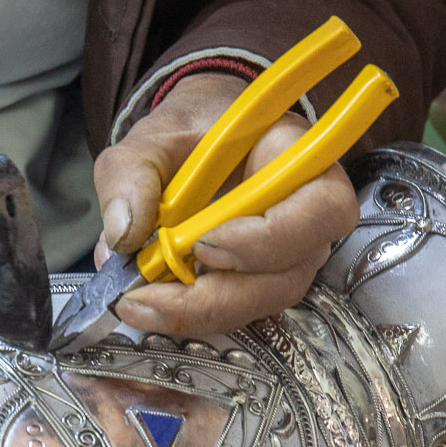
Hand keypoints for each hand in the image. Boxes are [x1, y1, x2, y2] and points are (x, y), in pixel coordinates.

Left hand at [90, 72, 359, 336]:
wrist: (196, 142)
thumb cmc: (190, 132)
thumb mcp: (150, 139)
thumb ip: (131, 174)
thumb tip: (124, 233)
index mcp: (298, 159)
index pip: (321, 209)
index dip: (269, 239)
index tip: (202, 247)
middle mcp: (308, 215)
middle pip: (289, 275)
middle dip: (218, 298)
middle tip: (149, 298)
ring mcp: (289, 254)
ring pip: (264, 302)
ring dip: (201, 312)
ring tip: (140, 304)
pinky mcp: (260, 279)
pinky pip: (238, 308)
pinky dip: (195, 314)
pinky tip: (151, 305)